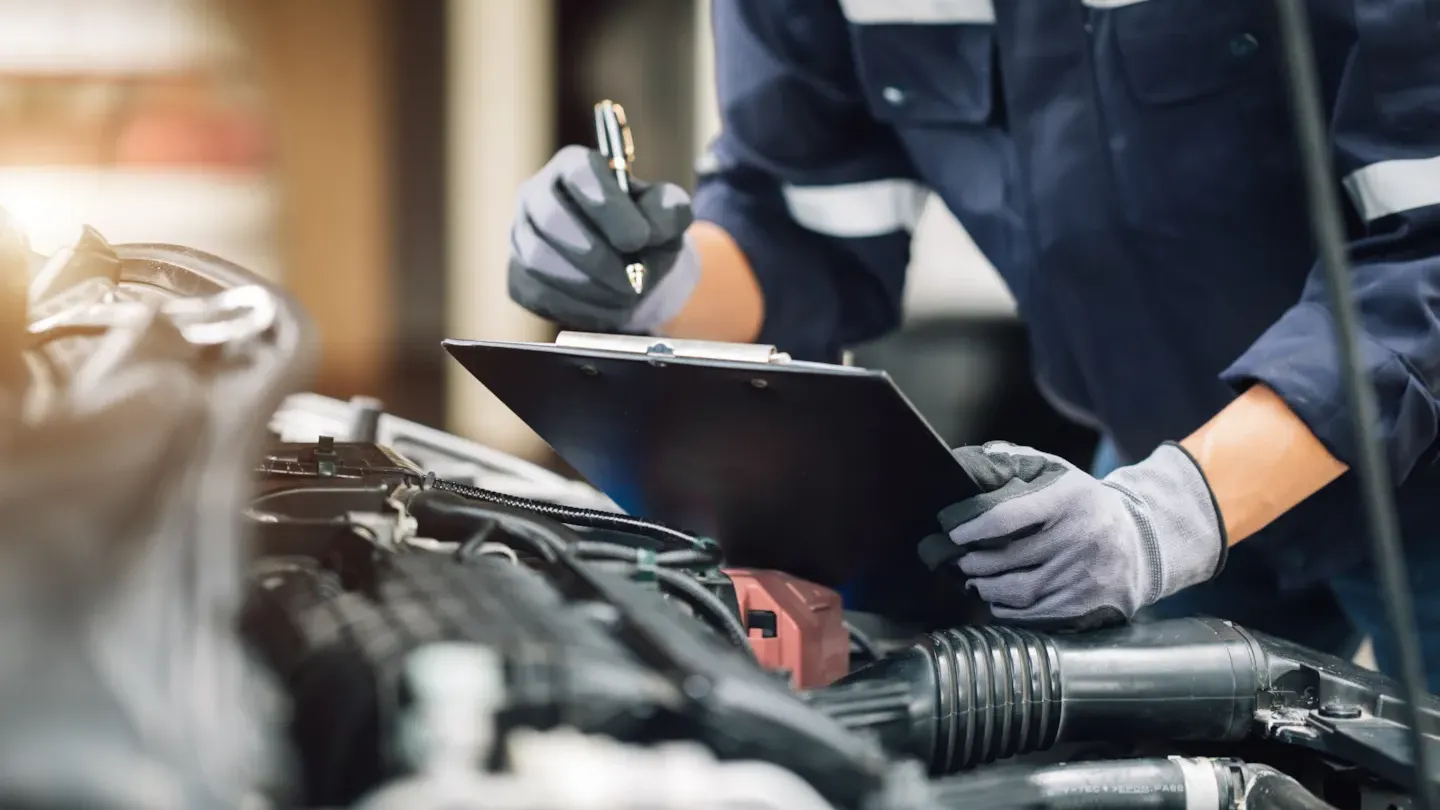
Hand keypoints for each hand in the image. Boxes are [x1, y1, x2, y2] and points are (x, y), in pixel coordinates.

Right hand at [508, 146, 699, 333]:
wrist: (628, 267)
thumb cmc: (645, 230)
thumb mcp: (668, 213)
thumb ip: (669, 211)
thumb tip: (650, 230)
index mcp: (575, 166)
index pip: (579, 173)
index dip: (608, 207)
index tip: (639, 239)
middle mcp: (538, 194)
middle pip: (551, 218)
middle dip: (595, 255)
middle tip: (631, 281)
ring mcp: (522, 235)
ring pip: (540, 260)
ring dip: (588, 285)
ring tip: (625, 295)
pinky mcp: (518, 275)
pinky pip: (537, 292)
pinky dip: (577, 306)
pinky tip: (606, 306)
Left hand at [919, 442, 1227, 630]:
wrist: (1143, 542)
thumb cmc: (1085, 505)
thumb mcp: (1061, 475)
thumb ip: (1020, 462)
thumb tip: (980, 458)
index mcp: (1070, 499)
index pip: (1008, 516)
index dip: (973, 527)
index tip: (953, 534)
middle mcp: (1080, 537)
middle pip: (1009, 559)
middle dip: (974, 562)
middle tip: (957, 561)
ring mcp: (1086, 574)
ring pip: (1020, 591)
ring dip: (987, 589)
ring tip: (973, 580)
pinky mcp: (1089, 604)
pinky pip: (1037, 614)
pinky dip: (1009, 611)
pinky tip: (997, 600)